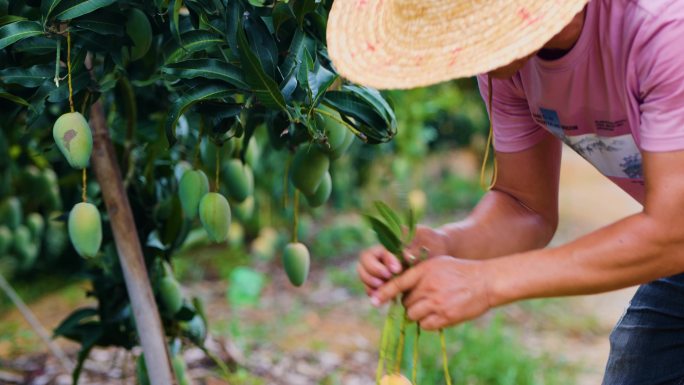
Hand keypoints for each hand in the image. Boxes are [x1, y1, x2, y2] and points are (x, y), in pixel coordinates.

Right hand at [357, 226, 448, 294]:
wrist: (437, 253)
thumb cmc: (431, 244)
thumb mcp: (425, 242)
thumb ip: (414, 249)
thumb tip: (404, 256)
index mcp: (390, 241)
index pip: (379, 250)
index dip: (386, 260)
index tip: (397, 269)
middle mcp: (381, 254)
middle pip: (364, 260)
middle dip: (373, 271)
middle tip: (386, 280)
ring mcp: (380, 268)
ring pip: (364, 274)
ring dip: (370, 283)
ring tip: (382, 290)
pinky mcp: (383, 282)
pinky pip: (371, 287)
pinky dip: (373, 292)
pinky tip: (382, 297)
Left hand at [371, 256, 491, 329]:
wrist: (485, 281)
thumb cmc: (460, 271)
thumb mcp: (438, 264)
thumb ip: (418, 274)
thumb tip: (400, 289)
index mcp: (424, 271)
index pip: (398, 283)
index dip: (384, 293)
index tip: (373, 300)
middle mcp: (428, 287)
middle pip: (405, 303)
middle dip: (410, 303)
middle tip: (422, 299)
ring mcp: (437, 303)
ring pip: (413, 315)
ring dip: (417, 313)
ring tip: (430, 306)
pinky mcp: (446, 317)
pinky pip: (426, 325)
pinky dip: (428, 322)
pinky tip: (437, 314)